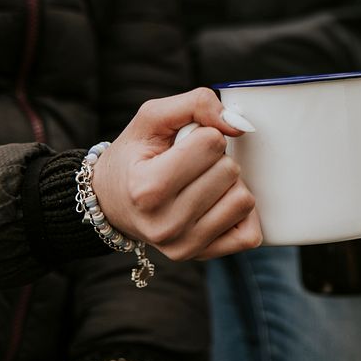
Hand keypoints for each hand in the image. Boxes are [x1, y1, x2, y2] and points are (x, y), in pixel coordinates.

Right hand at [91, 88, 262, 260]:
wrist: (111, 202)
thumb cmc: (134, 156)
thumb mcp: (152, 118)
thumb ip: (196, 104)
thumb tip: (240, 124)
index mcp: (147, 188)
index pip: (212, 143)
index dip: (202, 136)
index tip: (180, 147)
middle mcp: (165, 224)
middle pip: (230, 171)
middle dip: (216, 160)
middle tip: (190, 167)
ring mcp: (184, 245)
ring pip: (244, 200)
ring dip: (229, 186)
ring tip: (200, 185)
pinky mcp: (201, 256)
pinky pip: (249, 234)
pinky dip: (240, 214)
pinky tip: (216, 205)